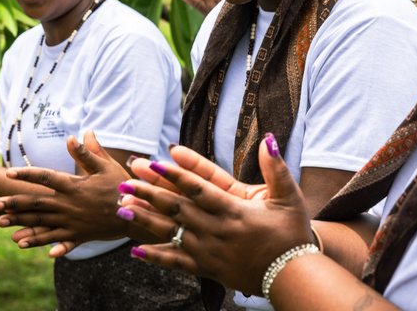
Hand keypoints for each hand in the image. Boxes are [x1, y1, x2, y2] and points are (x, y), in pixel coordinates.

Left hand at [0, 131, 129, 256]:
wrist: (136, 214)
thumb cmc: (122, 186)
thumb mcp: (106, 166)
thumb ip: (88, 152)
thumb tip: (74, 136)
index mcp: (74, 185)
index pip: (46, 177)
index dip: (27, 174)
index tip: (9, 173)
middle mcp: (70, 205)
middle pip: (37, 203)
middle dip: (14, 203)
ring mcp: (73, 222)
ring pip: (42, 224)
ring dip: (20, 224)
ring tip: (1, 225)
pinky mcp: (79, 235)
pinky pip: (57, 241)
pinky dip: (41, 243)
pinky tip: (24, 245)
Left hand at [123, 134, 312, 294]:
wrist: (294, 277)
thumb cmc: (293, 234)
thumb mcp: (289, 197)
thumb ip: (276, 168)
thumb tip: (268, 139)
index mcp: (235, 211)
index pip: (198, 188)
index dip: (175, 174)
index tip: (154, 162)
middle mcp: (217, 231)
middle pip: (177, 208)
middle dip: (150, 192)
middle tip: (126, 180)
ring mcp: (210, 252)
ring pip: (172, 233)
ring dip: (146, 219)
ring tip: (122, 208)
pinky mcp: (209, 269)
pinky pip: (178, 263)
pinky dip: (157, 256)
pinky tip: (136, 251)